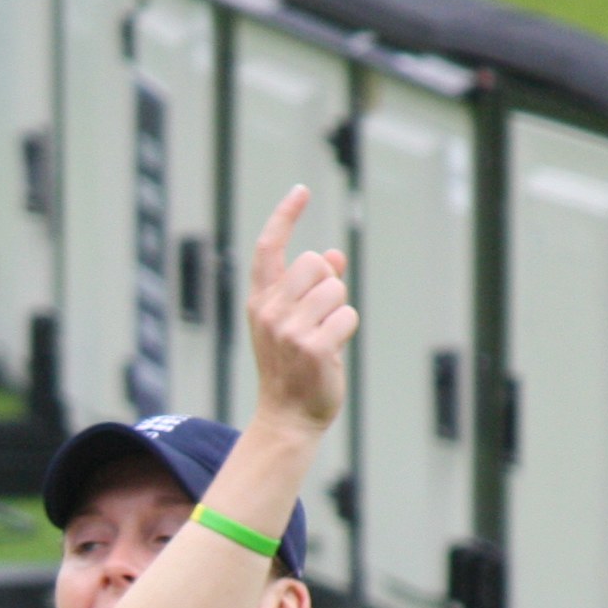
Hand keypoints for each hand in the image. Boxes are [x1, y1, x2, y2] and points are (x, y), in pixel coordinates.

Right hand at [241, 185, 355, 440]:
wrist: (286, 417)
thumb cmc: (292, 368)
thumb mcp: (293, 322)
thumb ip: (312, 287)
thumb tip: (335, 255)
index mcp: (260, 301)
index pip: (269, 248)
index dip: (285, 216)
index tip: (301, 190)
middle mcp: (270, 311)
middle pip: (315, 263)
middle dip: (328, 283)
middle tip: (319, 317)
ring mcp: (290, 329)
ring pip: (336, 289)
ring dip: (339, 310)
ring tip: (324, 338)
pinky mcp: (314, 347)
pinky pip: (348, 316)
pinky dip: (346, 331)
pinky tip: (331, 353)